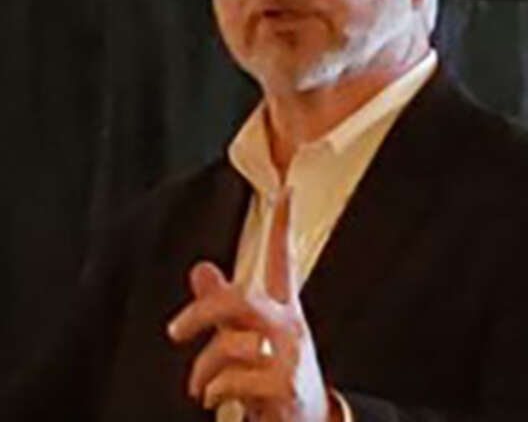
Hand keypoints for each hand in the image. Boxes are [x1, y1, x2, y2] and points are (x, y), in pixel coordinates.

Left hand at [167, 189, 338, 421]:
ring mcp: (290, 355)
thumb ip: (222, 306)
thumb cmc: (273, 378)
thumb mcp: (248, 339)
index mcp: (282, 309)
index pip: (282, 260)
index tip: (287, 191)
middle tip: (174, 330)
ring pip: (233, 343)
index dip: (284, 227)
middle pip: (242, 300)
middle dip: (202, 312)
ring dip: (204, 369)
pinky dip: (215, 389)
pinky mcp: (286, 385)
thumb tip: (200, 270)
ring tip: (199, 386)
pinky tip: (215, 398)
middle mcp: (289, 325)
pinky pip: (236, 378)